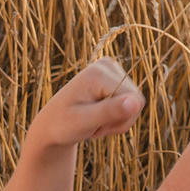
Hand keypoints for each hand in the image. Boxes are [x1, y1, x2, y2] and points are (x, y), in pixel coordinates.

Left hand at [24, 58, 145, 151]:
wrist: (52, 124)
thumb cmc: (62, 125)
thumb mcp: (83, 122)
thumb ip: (109, 111)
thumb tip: (135, 103)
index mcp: (98, 73)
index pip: (134, 100)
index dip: (120, 120)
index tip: (96, 125)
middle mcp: (106, 65)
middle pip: (137, 100)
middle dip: (119, 120)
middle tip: (94, 125)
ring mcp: (110, 69)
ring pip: (135, 103)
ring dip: (117, 120)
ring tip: (94, 122)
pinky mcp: (113, 77)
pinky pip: (130, 102)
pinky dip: (116, 116)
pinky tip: (98, 117)